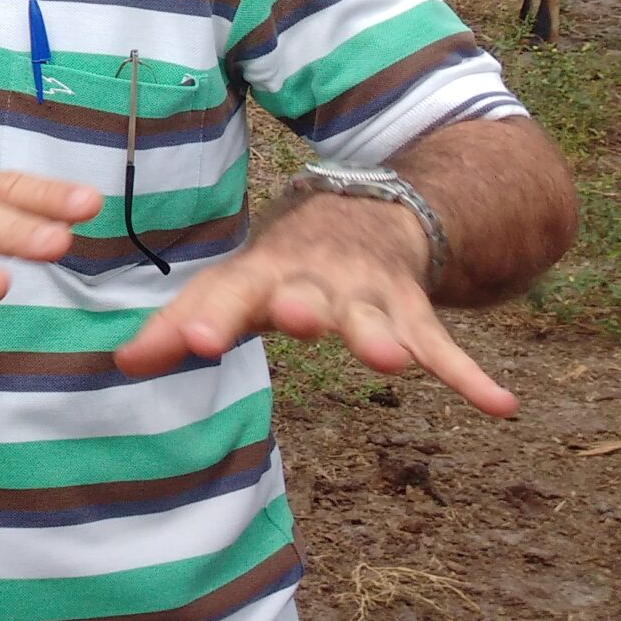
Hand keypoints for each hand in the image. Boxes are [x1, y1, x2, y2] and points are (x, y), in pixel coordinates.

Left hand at [111, 196, 516, 415]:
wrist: (369, 210)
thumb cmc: (285, 264)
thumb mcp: (234, 285)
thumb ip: (181, 325)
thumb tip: (118, 363)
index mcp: (262, 273)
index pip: (227, 292)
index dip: (207, 315)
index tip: (189, 339)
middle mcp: (314, 280)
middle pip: (304, 297)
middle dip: (298, 310)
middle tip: (293, 318)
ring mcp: (368, 293)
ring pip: (374, 319)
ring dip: (380, 338)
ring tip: (390, 362)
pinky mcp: (414, 310)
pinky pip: (445, 346)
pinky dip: (472, 377)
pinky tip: (502, 409)